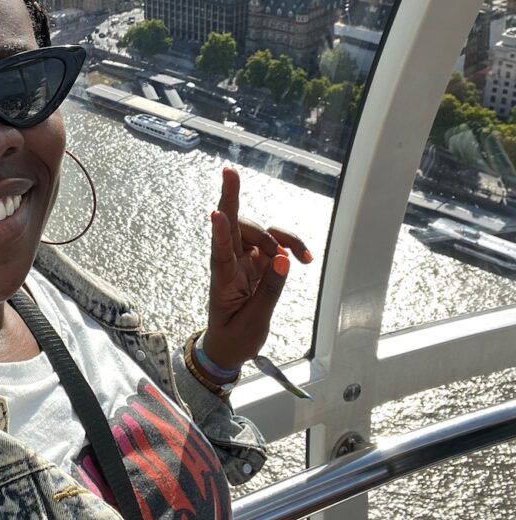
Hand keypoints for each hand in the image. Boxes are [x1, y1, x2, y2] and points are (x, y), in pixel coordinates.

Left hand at [203, 165, 311, 373]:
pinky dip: (289, 245)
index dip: (220, 232)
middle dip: (231, 196)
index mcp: (223, 280)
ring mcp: (244, 259)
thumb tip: (282, 259)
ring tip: (302, 255)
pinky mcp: (257, 261)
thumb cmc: (235, 336)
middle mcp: (231, 262)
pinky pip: (274, 243)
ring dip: (280, 235)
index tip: (216, 213)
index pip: (220, 252)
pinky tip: (303, 257)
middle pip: (232, 223)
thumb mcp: (254, 321)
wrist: (229, 348)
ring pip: (259, 230)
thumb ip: (269, 289)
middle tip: (229, 171)